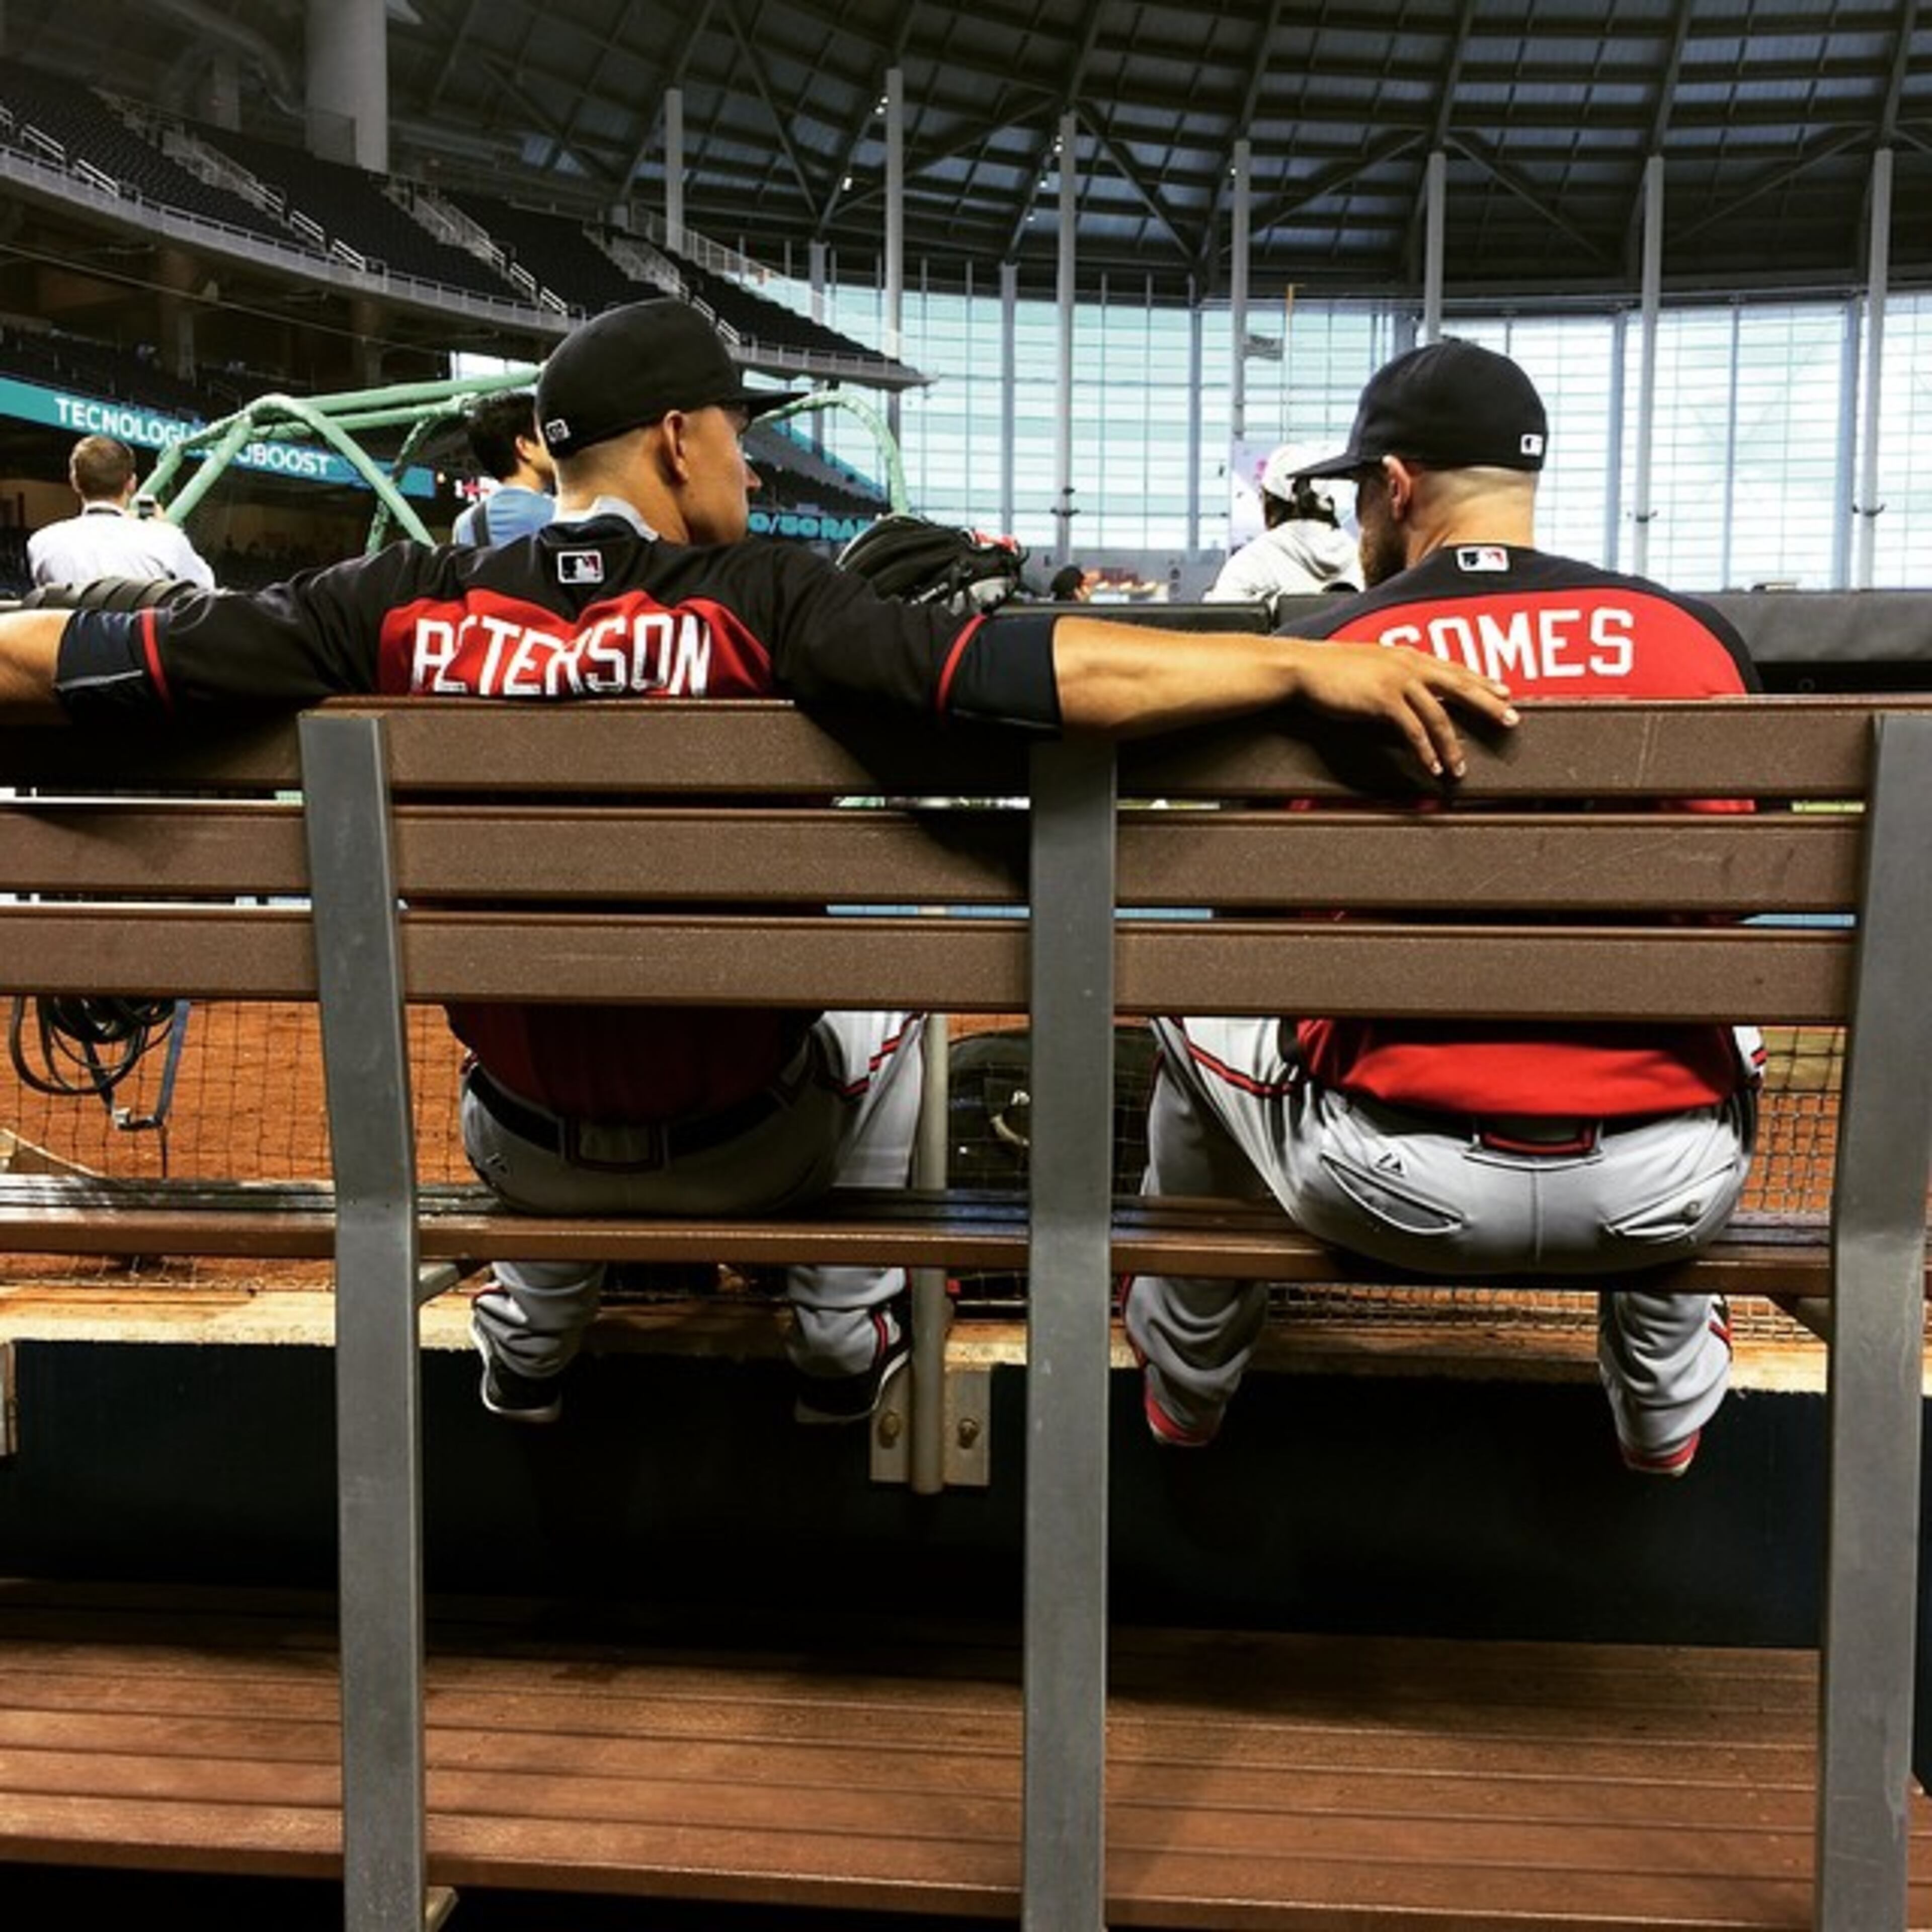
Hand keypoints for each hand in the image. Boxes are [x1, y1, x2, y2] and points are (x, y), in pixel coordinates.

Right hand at [1285, 639, 1517, 778]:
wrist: (1303, 667)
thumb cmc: (1329, 668)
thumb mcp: (1369, 665)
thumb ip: (1393, 674)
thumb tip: (1405, 691)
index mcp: (1407, 656)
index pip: (1453, 668)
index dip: (1481, 681)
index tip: (1503, 691)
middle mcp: (1408, 665)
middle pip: (1459, 686)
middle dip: (1488, 703)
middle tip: (1511, 719)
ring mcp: (1397, 681)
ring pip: (1439, 715)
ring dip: (1453, 745)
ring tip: (1461, 767)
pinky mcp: (1384, 700)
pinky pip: (1413, 730)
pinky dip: (1426, 750)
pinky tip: (1433, 765)